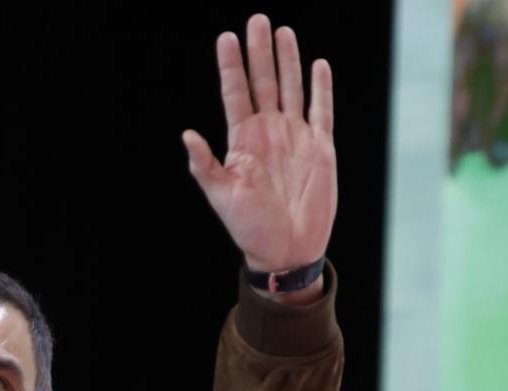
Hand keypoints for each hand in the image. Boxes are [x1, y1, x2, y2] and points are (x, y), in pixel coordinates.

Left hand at [183, 16, 336, 276]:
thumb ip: (205, 166)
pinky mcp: (320, 148)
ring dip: (288, 61)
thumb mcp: (222, 197)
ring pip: (292, 89)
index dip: (231, 66)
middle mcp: (268, 133)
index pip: (236, 93)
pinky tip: (318, 65)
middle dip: (260, 52)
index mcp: (243, 141)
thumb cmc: (249, 228)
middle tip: (257, 20)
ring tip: (283, 32)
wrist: (286, 250)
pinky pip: (321, 111)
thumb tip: (187, 135)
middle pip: (264, 82)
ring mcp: (295, 137)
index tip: (226, 37)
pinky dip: (321, 88)